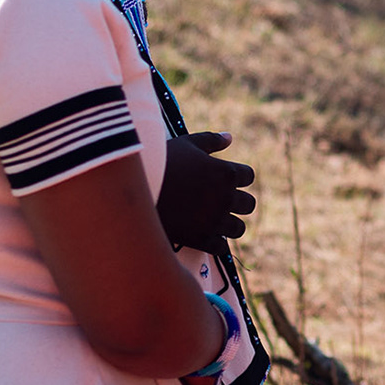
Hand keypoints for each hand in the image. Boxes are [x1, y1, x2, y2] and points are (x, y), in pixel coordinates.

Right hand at [157, 132, 256, 250]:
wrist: (134, 189)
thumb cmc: (162, 161)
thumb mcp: (187, 143)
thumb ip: (211, 140)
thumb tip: (229, 138)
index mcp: (226, 173)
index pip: (249, 176)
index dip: (239, 176)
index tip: (227, 178)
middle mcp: (226, 198)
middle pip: (249, 204)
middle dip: (238, 201)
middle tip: (223, 200)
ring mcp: (214, 221)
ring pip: (239, 228)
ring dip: (231, 224)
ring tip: (217, 219)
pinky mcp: (201, 239)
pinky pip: (221, 247)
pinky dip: (216, 242)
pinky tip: (206, 234)